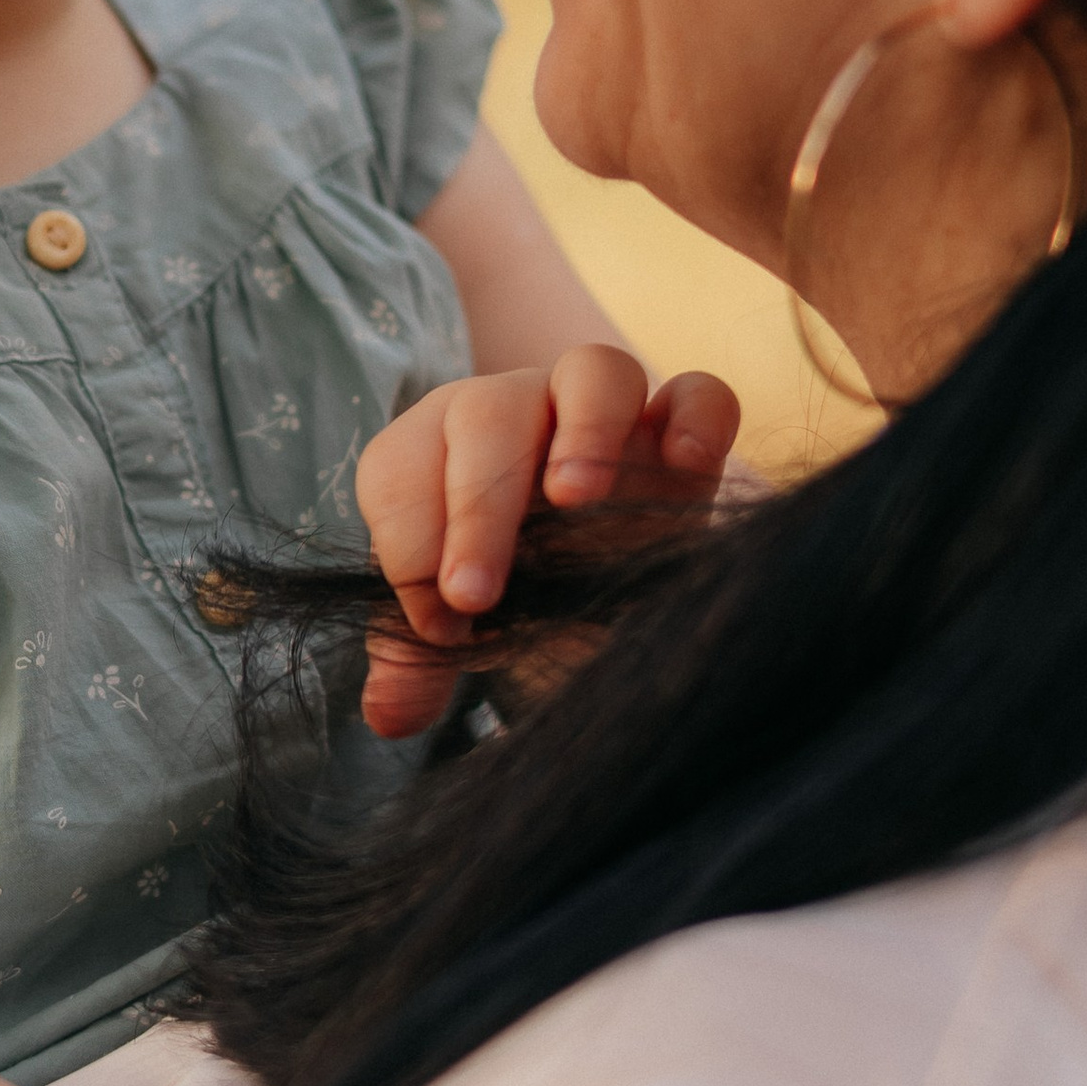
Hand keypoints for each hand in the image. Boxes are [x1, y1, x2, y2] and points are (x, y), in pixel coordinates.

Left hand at [357, 347, 740, 739]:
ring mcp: (602, 415)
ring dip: (583, 430)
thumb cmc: (510, 594)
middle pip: (489, 412)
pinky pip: (698, 392)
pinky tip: (688, 466)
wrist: (594, 592)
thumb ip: (417, 661)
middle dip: (475, 505)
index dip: (407, 541)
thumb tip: (388, 714)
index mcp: (435, 450)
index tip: (437, 623)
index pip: (403, 466)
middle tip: (475, 594)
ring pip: (593, 371)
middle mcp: (515, 413)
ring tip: (575, 499)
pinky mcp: (681, 434)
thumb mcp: (464, 631)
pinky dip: (696, 415)